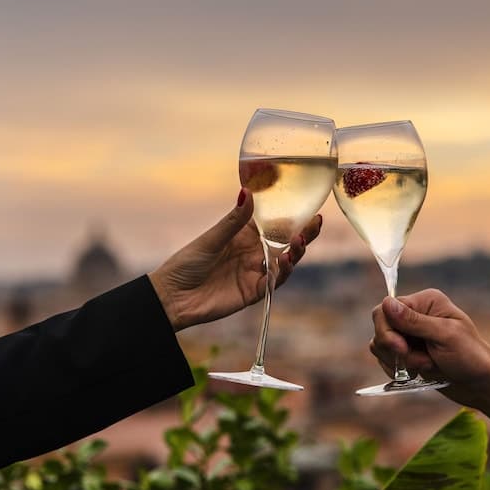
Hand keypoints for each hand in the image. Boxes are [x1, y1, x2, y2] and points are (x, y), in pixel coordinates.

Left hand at [149, 188, 322, 331]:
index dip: (292, 216)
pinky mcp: (253, 292)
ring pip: (284, 262)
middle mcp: (253, 253)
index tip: (308, 207)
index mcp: (244, 235)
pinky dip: (282, 273)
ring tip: (299, 242)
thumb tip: (248, 192)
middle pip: (285, 242)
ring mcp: (255, 273)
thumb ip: (234, 220)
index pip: (273, 222)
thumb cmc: (187, 263)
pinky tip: (285, 262)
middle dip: (303, 233)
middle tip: (316, 223)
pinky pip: (273, 282)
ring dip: (295, 252)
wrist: (172, 297)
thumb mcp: (212, 239)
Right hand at [370, 289, 489, 408]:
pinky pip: (386, 360)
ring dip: (400, 362)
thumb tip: (386, 303)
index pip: (385, 309)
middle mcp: (415, 314)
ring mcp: (409, 335)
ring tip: (428, 366)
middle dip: (395, 350)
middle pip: (381, 327)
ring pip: (380, 346)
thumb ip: (414, 321)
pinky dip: (398, 370)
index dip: (387, 331)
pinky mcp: (407, 353)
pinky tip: (419, 374)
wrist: (481, 384)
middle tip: (421, 362)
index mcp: (425, 302)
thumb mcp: (445, 336)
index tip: (402, 349)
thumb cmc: (471, 357)